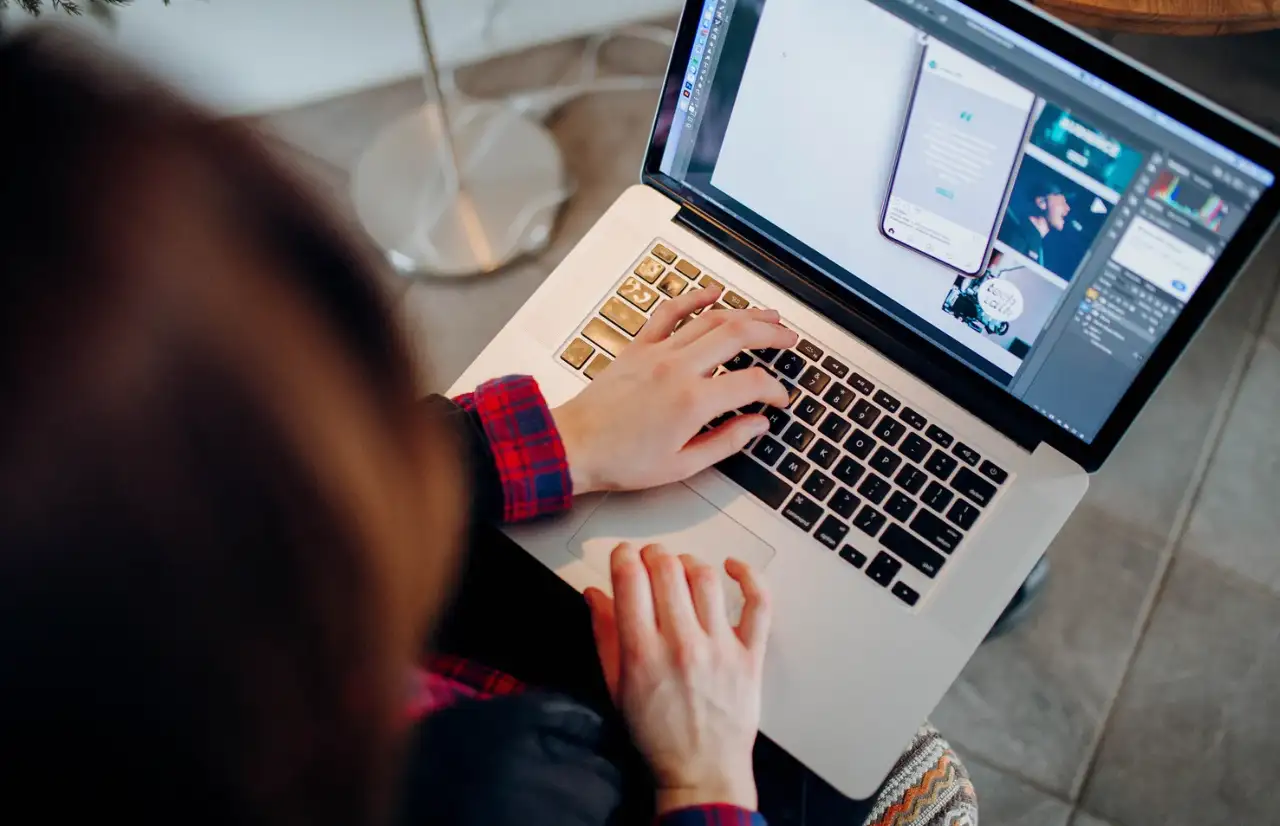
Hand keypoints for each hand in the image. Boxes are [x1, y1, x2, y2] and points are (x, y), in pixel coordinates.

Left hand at [552, 287, 796, 493]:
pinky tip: (712, 293)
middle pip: (738, 335)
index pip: (752, 382)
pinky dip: (693, 298)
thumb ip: (726, 442)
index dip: (774, 389)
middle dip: (771, 333)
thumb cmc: (620, 461)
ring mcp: (657, 352)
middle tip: (790, 338)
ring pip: (710, 319)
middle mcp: (678, 369)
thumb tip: (757, 425)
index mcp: (693, 402)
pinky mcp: (639, 347)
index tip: (778, 399)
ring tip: (768, 315)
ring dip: (745, 313)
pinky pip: (670, 312)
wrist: (573, 445)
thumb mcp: (682, 466)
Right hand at [584, 543, 770, 813]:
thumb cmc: (656, 735)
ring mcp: (720, 647)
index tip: (623, 555)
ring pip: (705, 577)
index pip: (630, 579)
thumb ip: (605, 635)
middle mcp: (682, 644)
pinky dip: (749, 576)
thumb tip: (595, 594)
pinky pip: (758, 603)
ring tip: (681, 567)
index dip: (623, 556)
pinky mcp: (750, 654)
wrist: (701, 772)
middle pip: (667, 569)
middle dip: (653, 554)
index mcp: (642, 652)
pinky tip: (733, 567)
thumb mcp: (616, 688)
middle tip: (649, 559)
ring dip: (689, 562)